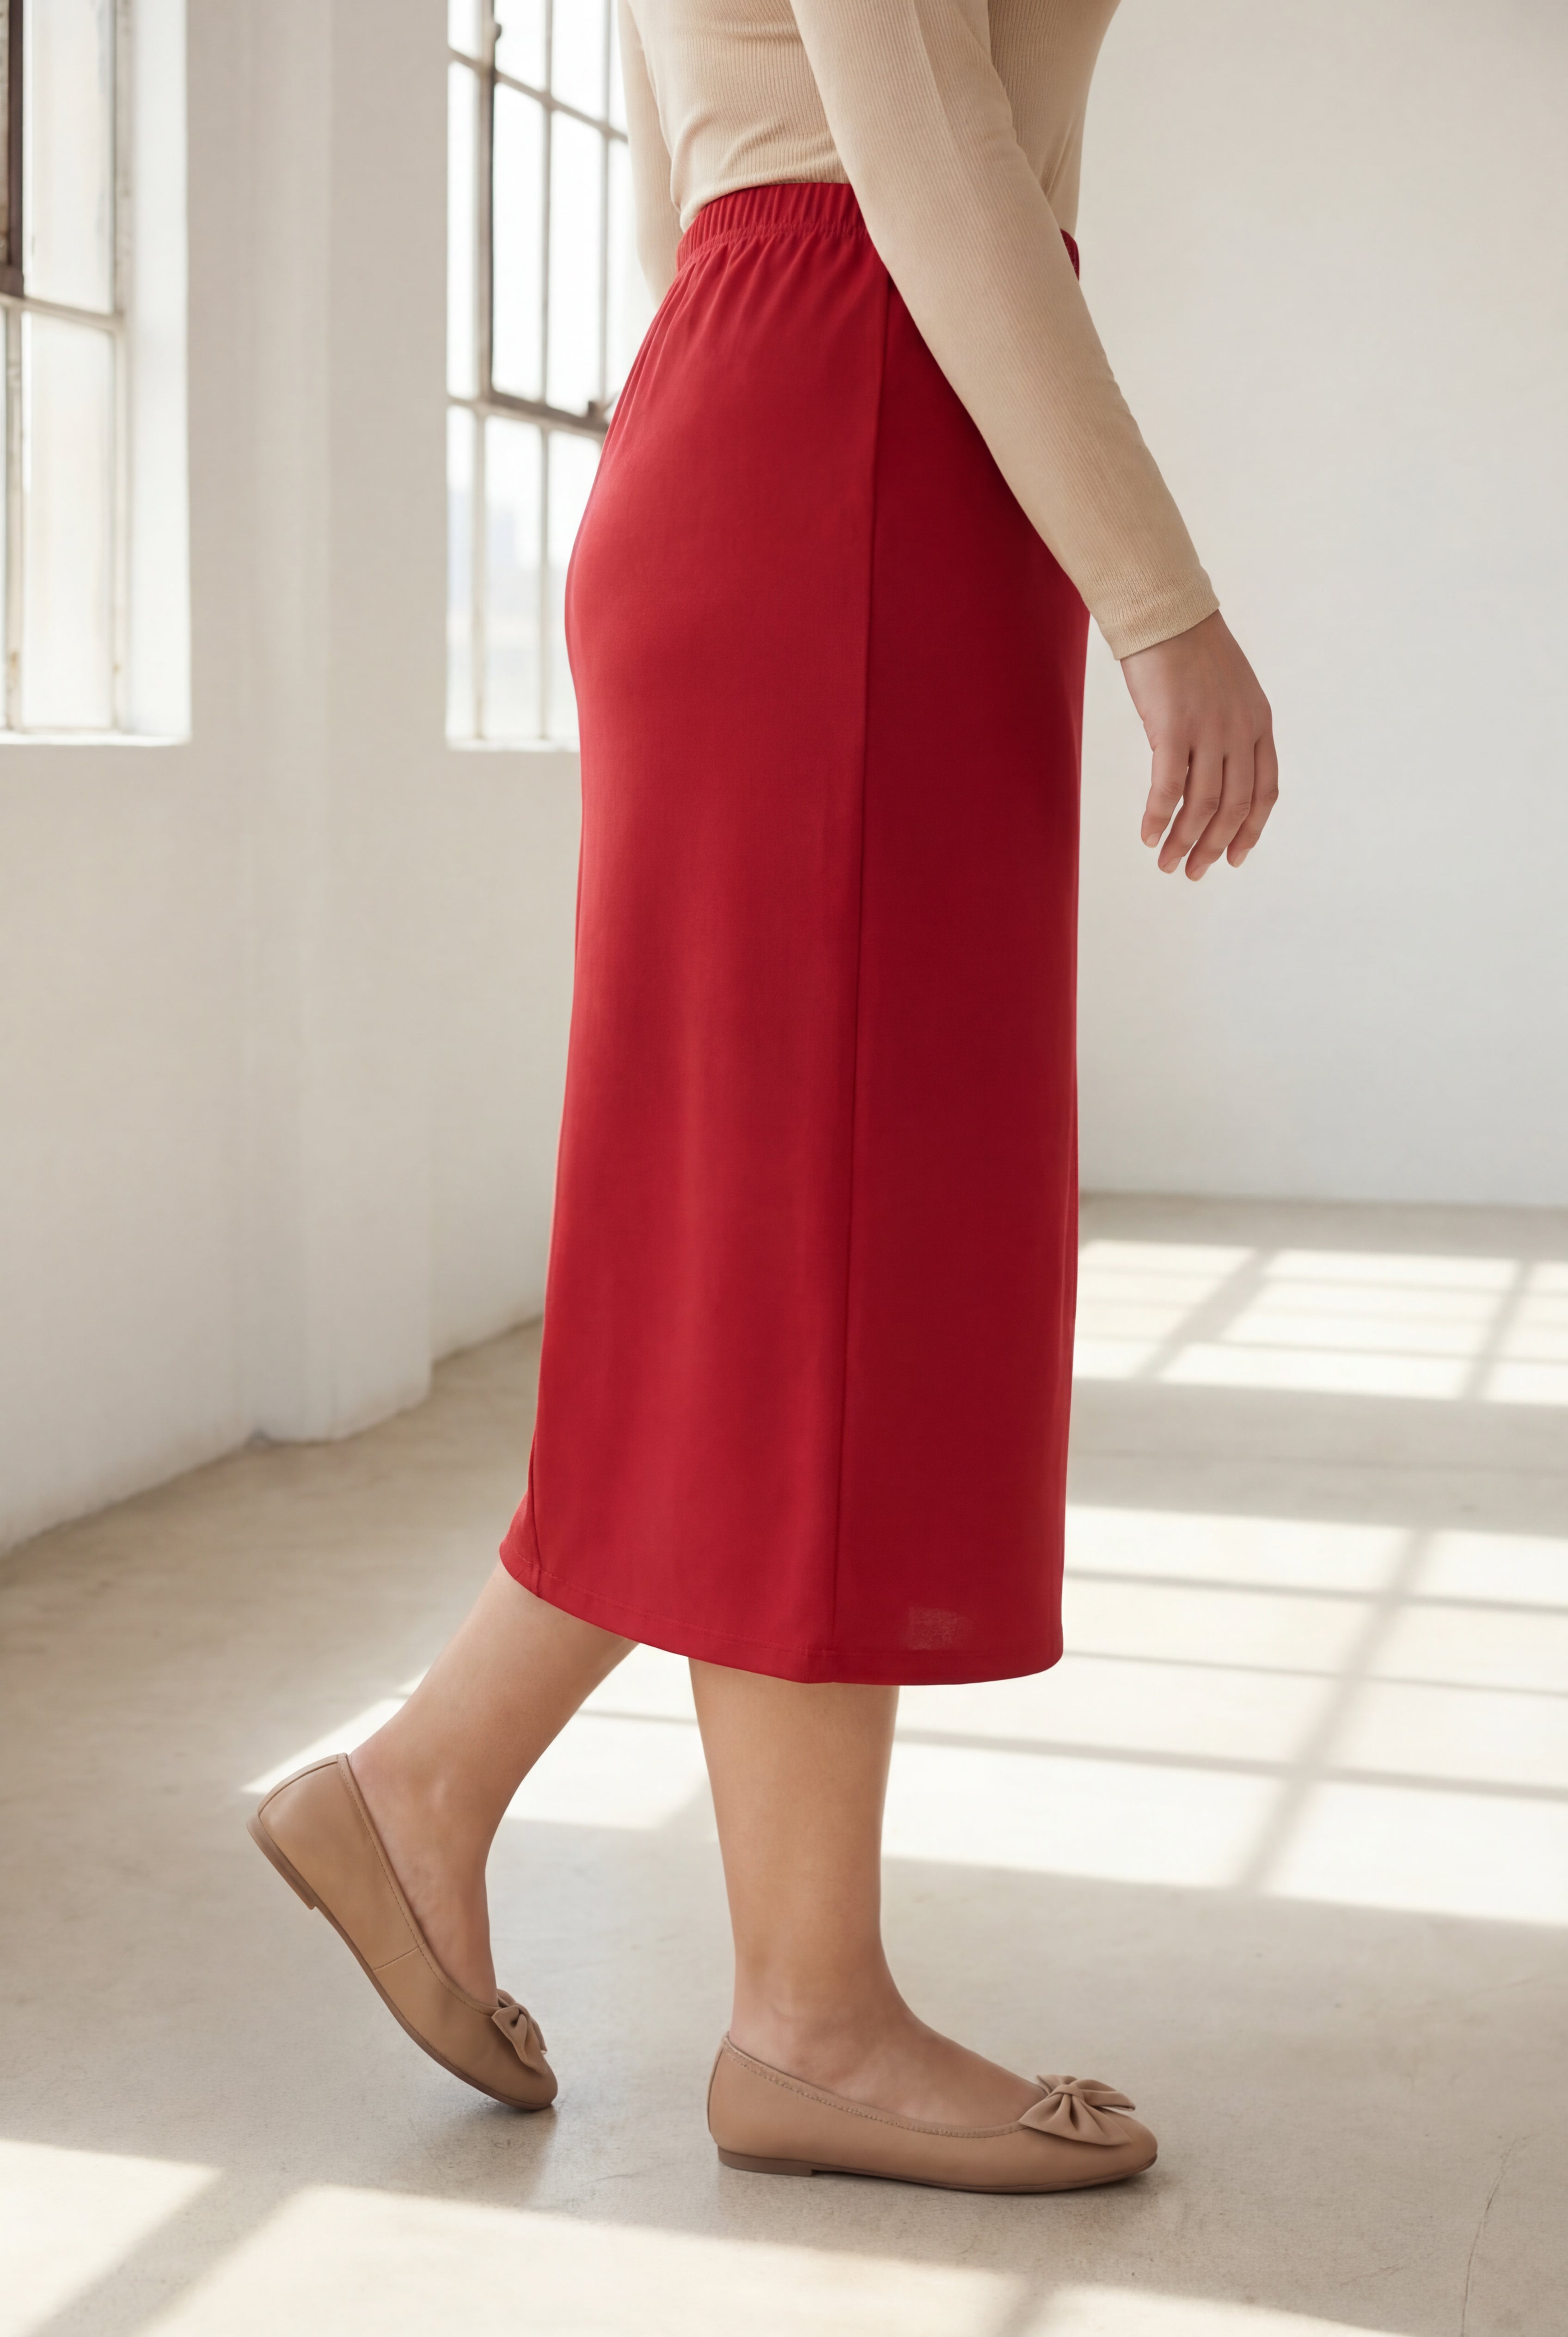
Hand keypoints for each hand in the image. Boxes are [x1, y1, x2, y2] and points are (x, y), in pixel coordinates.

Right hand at [1119, 610, 1277, 877]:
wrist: (1166, 613)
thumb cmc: (1189, 650)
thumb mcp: (1228, 691)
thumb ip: (1229, 730)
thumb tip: (1210, 772)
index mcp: (1258, 723)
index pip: (1265, 792)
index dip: (1251, 832)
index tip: (1234, 858)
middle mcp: (1240, 731)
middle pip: (1234, 807)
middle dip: (1214, 847)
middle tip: (1192, 872)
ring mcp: (1209, 730)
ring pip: (1204, 804)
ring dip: (1185, 841)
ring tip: (1167, 863)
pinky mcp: (1173, 728)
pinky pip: (1169, 788)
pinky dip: (1159, 818)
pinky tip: (1148, 836)